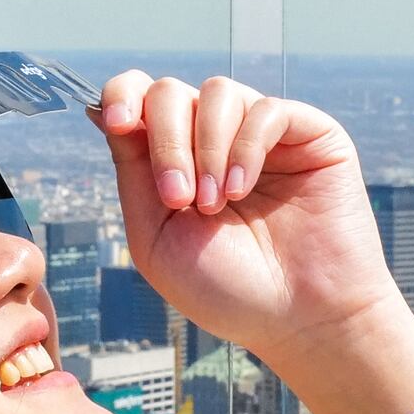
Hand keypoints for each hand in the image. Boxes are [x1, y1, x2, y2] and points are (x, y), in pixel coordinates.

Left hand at [92, 71, 413, 413]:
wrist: (301, 322)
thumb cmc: (229, 289)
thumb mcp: (156, 238)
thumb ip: (132, 173)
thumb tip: (104, 111)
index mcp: (176, 160)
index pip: (139, 98)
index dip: (122, 95)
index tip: (117, 122)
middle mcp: (216, 139)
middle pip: (170, 93)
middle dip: (165, 141)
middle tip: (178, 198)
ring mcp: (263, 134)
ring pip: (217, 92)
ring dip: (206, 147)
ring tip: (216, 203)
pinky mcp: (308, 134)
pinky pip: (265, 109)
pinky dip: (245, 147)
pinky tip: (242, 189)